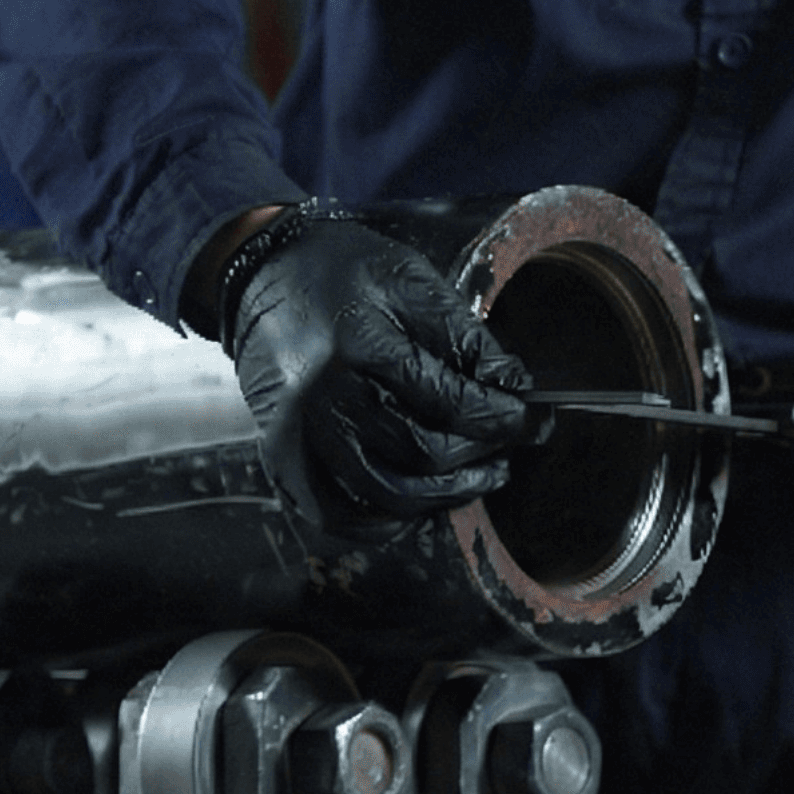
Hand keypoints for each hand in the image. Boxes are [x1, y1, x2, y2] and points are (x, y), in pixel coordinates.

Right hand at [227, 215, 532, 548]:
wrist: (260, 272)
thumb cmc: (342, 270)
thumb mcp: (410, 278)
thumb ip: (464, 334)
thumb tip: (513, 385)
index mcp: (360, 341)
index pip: (451, 400)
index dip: (504, 416)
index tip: (534, 419)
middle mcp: (325, 394)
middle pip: (423, 452)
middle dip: (482, 454)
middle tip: (510, 443)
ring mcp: (297, 432)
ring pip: (386, 494)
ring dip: (446, 496)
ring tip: (480, 477)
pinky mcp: (280, 454)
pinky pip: (334, 514)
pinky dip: (382, 523)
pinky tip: (419, 507)